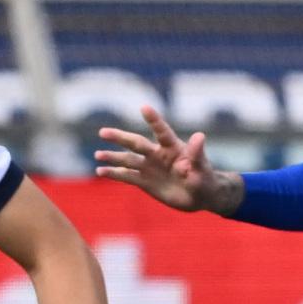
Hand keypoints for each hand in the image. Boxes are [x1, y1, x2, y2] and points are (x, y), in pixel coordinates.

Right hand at [94, 106, 236, 213]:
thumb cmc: (204, 178)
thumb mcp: (202, 167)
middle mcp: (158, 154)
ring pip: (128, 159)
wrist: (200, 196)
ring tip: (98, 155)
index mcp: (173, 147)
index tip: (144, 107)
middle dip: (120, 138)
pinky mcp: (145, 181)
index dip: (154, 120)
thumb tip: (199, 136)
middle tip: (103, 132)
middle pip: (136, 143)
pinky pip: (127, 176)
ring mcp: (150, 167)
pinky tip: (100, 170)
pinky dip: (114, 173)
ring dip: (113, 157)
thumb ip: (197, 153)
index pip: (162, 131)